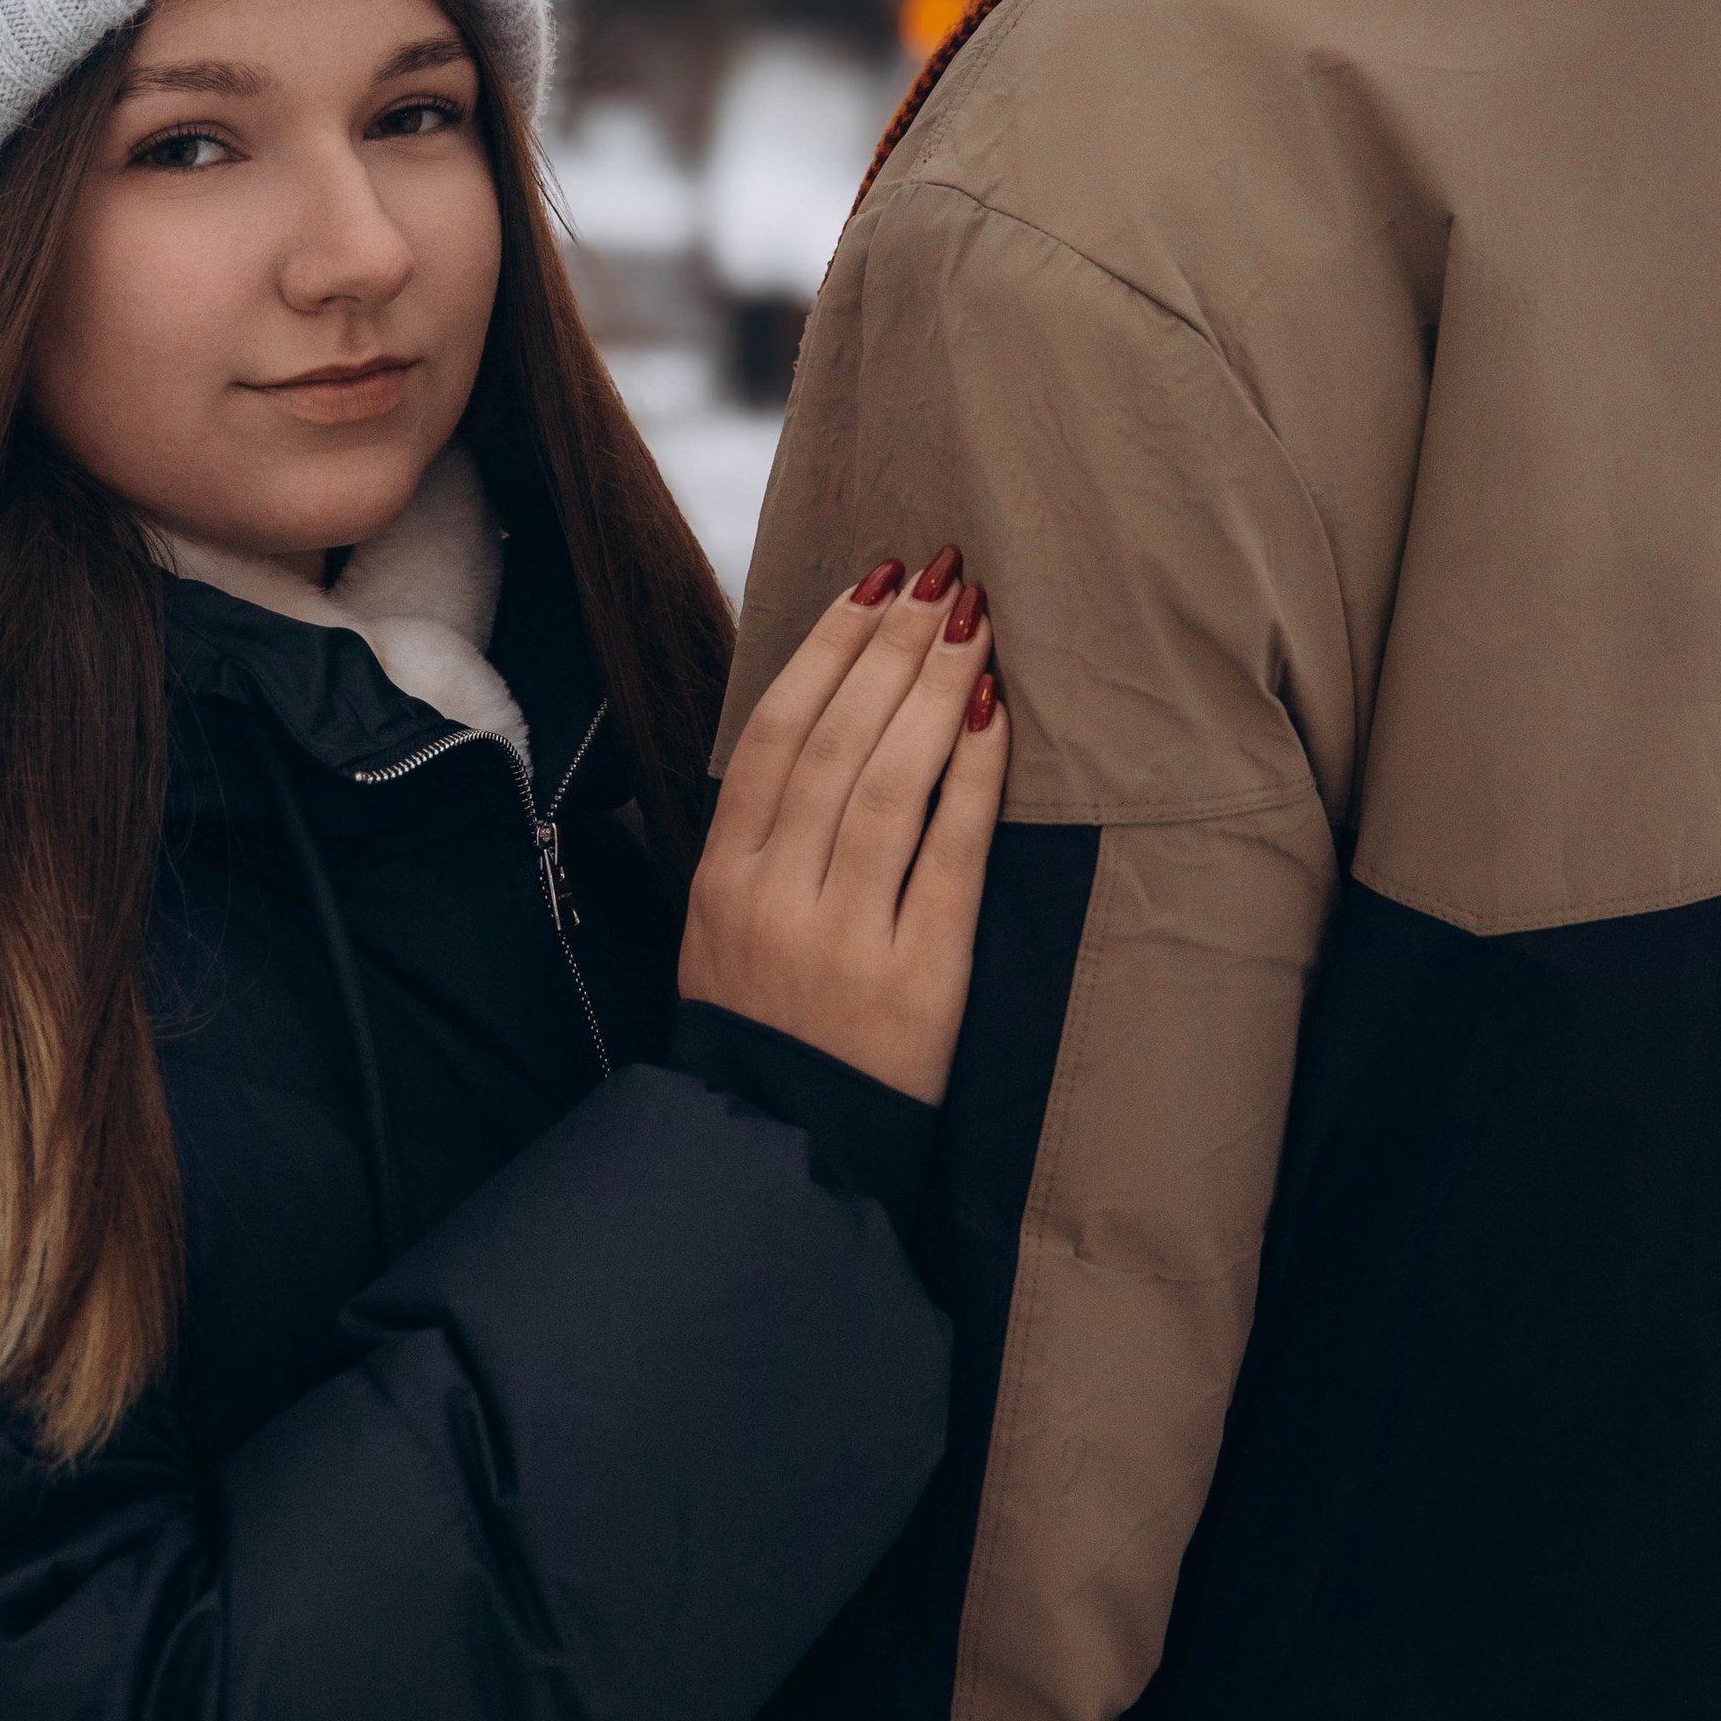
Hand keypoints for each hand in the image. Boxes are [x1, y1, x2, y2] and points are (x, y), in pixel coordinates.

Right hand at [679, 551, 1007, 1104]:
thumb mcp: (725, 921)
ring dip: (934, 687)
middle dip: (892, 644)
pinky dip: (974, 776)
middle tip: (941, 573)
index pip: (776, 730)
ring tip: (974, 619)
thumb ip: (764, 827)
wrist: (782, 1146)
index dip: (827, 645)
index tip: (873, 579)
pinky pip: (950, 855)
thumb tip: (824, 703)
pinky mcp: (916, 977)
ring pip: (889, 782)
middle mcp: (776, 895)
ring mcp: (843, 937)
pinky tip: (996, 713)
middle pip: (837, 739)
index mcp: (724, 873)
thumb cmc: (766, 1022)